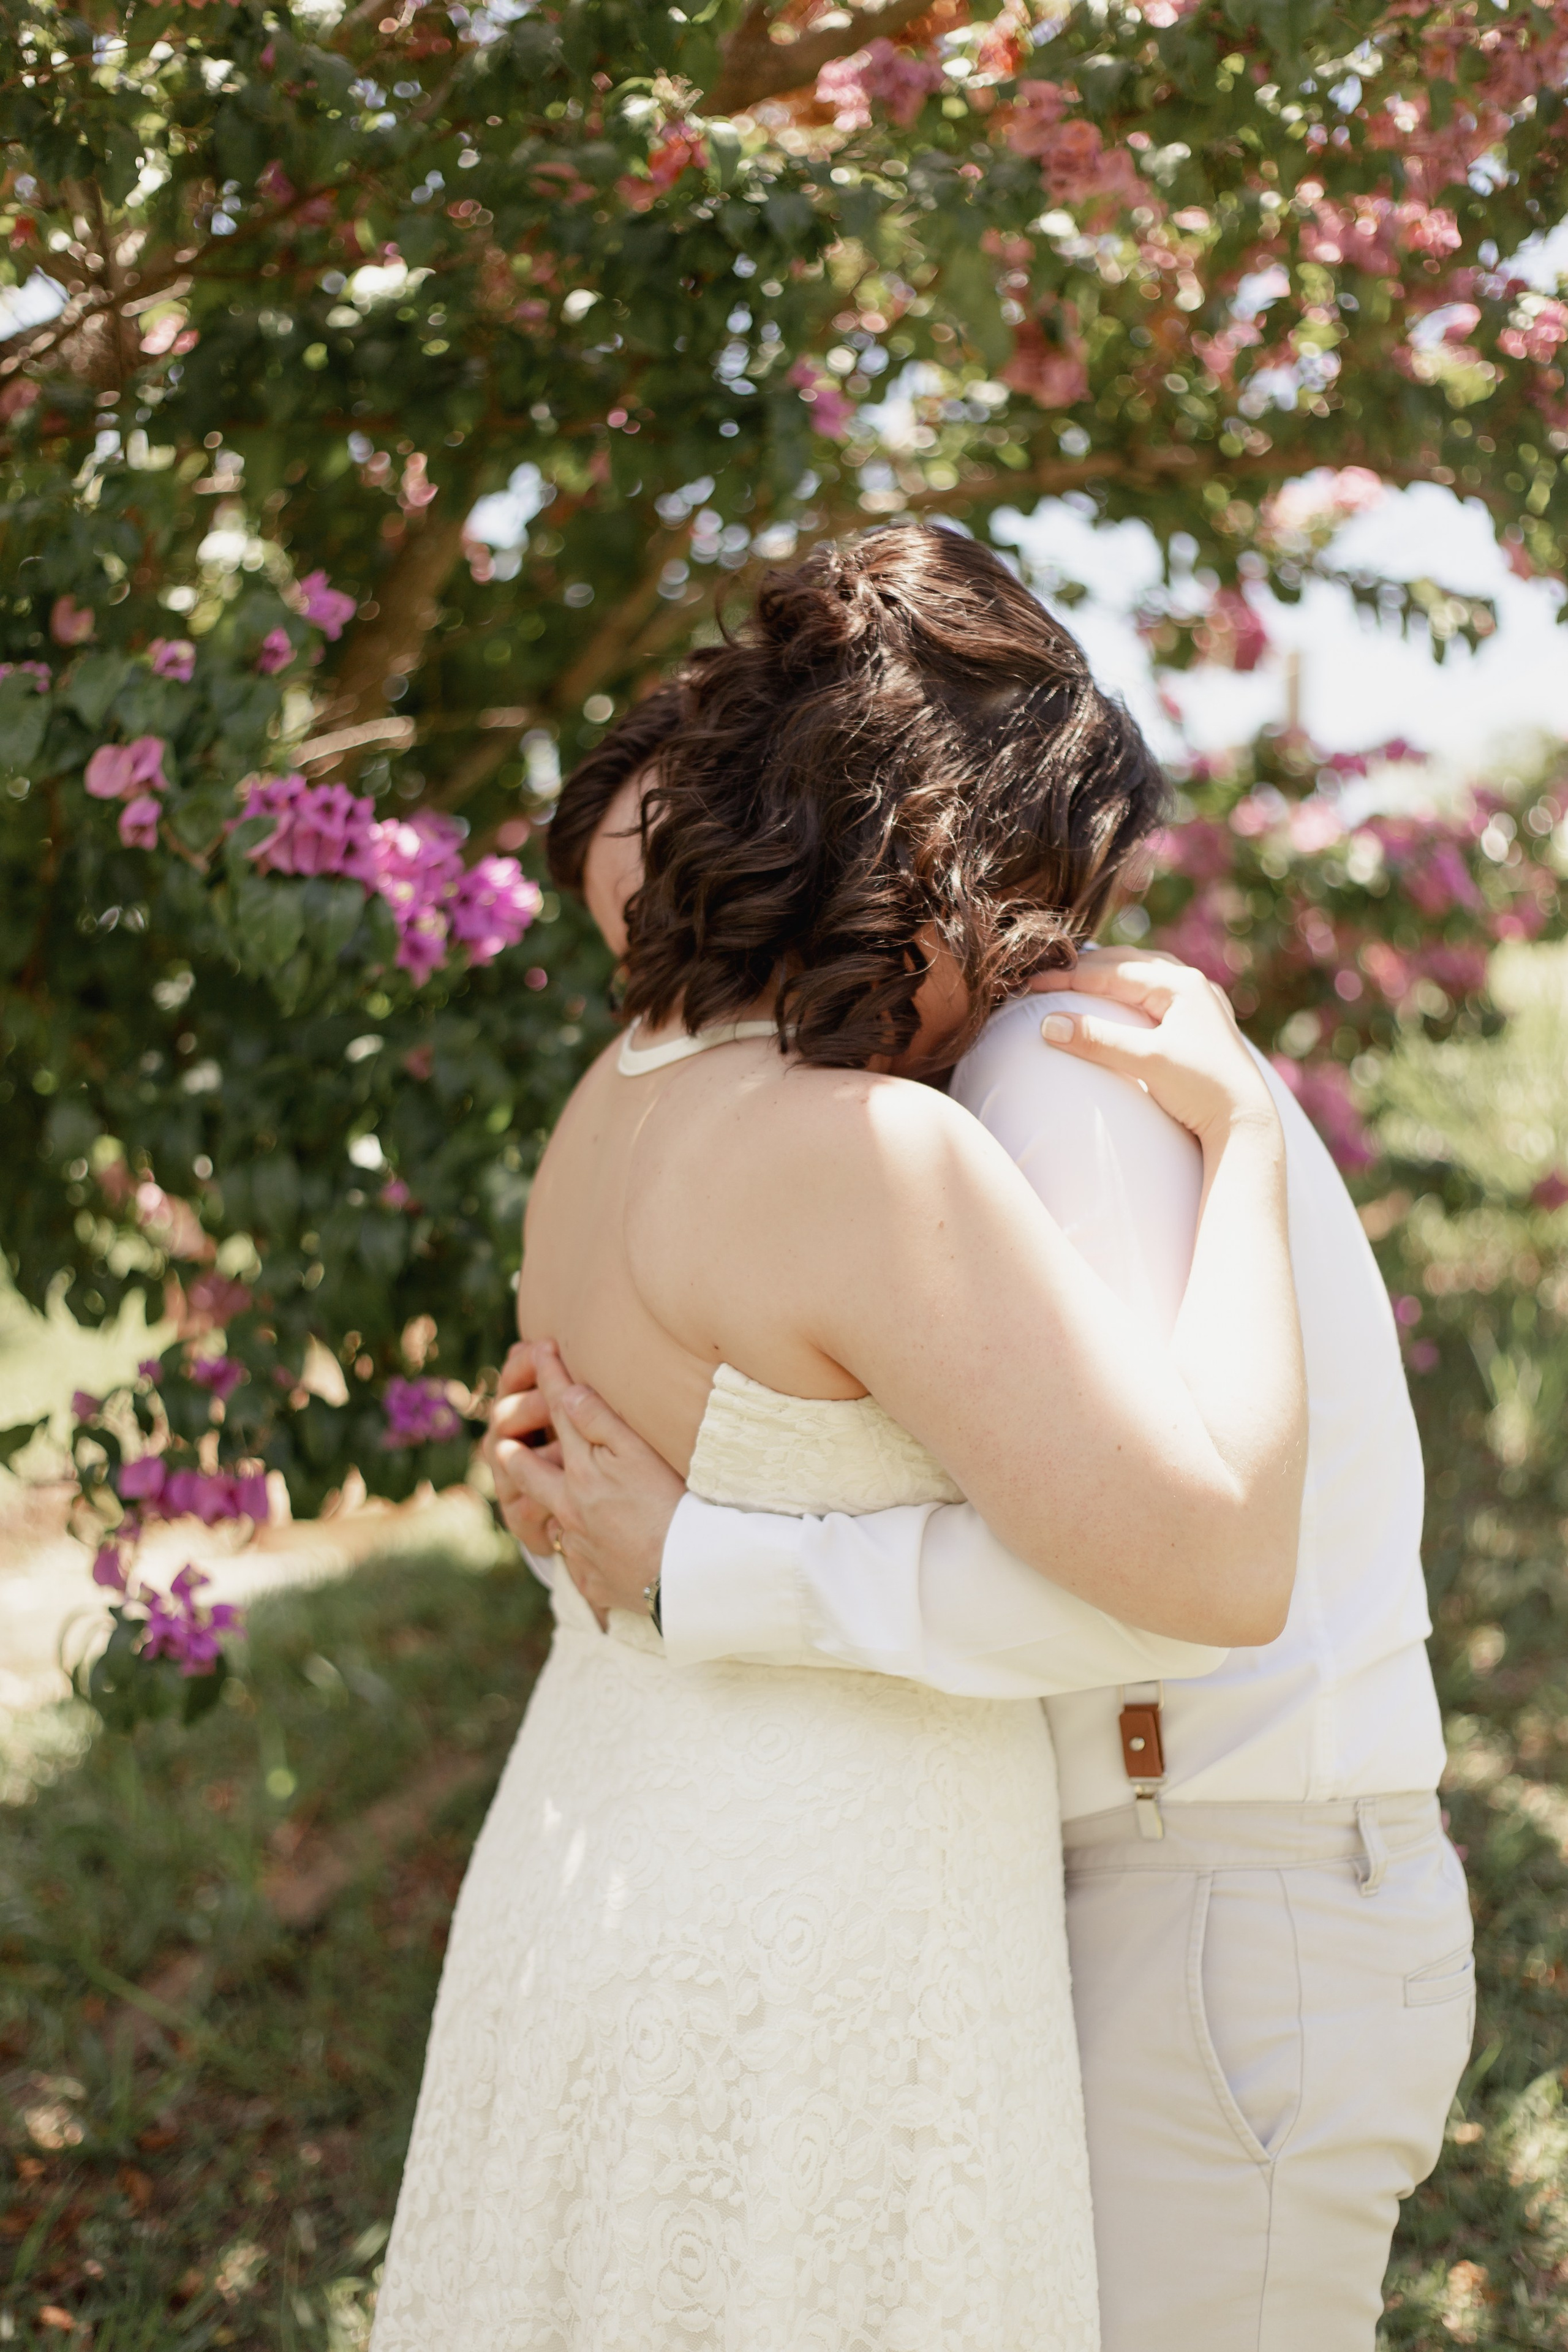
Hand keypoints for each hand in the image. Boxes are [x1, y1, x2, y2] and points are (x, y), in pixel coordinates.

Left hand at [499, 1341, 685, 1623]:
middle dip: (515, 1458)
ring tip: (551, 1505)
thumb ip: (600, 1420)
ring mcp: (581, 1548)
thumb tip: (568, 1392)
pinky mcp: (596, 1581)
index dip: (549, 1376)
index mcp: (580, 1472)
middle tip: (501, 1448)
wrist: (686, 1576)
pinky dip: (585, 1555)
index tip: (540, 1349)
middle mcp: (570, 1509)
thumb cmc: (670, 1505)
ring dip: (548, 1510)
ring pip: (554, 1524)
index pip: (560, 1413)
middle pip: (532, 1477)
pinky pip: (583, 1564)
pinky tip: (596, 1554)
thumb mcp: (638, 1453)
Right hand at [1033, 949, 1275, 1150]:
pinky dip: (1131, 988)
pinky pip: (1157, 991)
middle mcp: (1192, 984)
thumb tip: (1047, 1024)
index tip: (1030, 983)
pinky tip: (1123, 997)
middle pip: (1127, 963)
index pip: (1110, 972)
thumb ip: (1097, 1040)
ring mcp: (1200, 1002)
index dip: (1067, 977)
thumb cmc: (1201, 1088)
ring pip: (1145, 973)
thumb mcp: (1146, 1061)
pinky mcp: (1201, 1023)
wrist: (1245, 1122)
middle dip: (1085, 968)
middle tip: (1046, 975)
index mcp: (1180, 984)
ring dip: (1109, 973)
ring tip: (1078, 977)